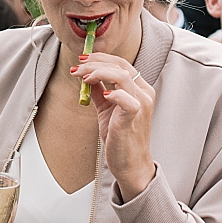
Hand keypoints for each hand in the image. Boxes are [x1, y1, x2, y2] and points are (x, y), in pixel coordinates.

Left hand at [73, 53, 156, 200]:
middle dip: (95, 63)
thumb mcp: (107, 109)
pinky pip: (125, 99)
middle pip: (120, 65)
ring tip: (82, 77)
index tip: (82, 59)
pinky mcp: (135, 116)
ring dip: (98, 72)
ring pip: (121, 76)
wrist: (130, 164)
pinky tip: (100, 93)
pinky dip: (112, 92)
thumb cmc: (120, 138)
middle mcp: (144, 93)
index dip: (101, 58)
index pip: (121, 63)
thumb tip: (85, 75)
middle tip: (78, 67)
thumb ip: (99, 91)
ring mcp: (142, 104)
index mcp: (140, 88)